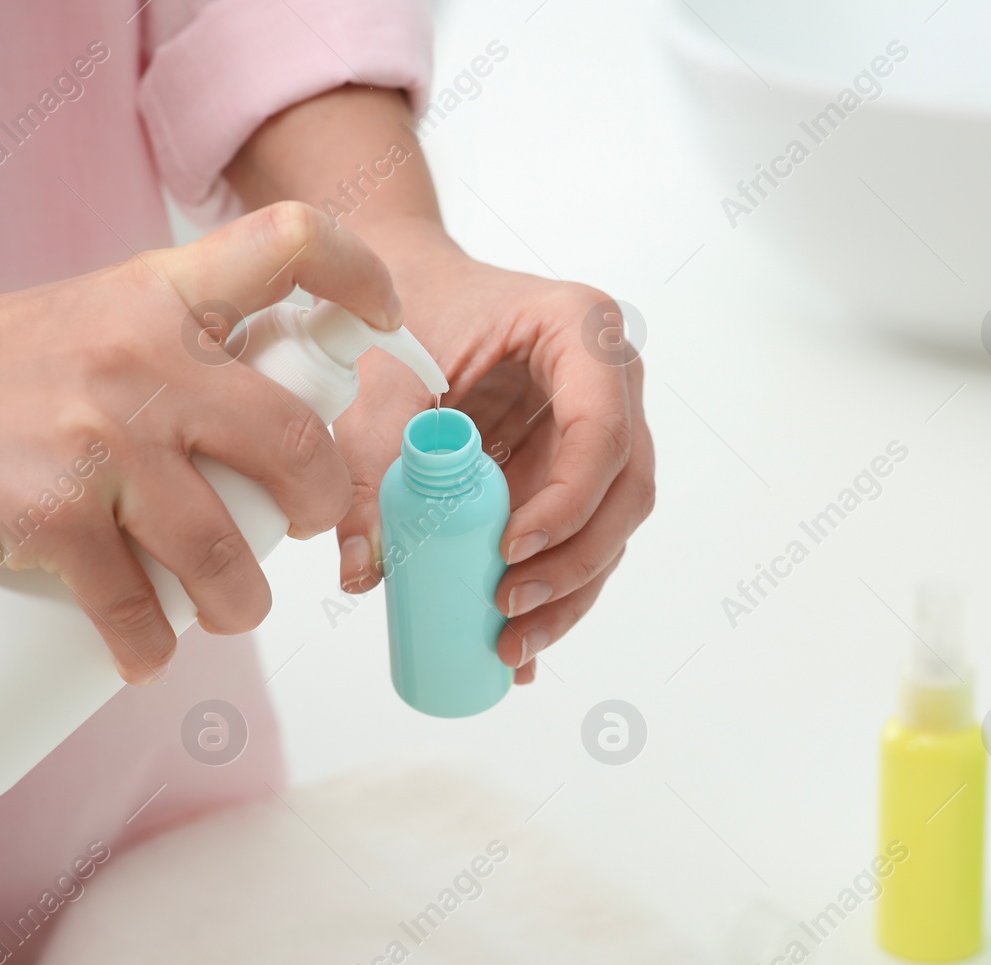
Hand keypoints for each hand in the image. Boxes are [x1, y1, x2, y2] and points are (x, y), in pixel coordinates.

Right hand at [0, 203, 399, 681]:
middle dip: (319, 502)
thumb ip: (171, 351)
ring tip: (227, 613)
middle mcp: (144, 358)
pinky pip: (135, 609)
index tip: (387, 322)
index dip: (362, 276)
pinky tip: (146, 658)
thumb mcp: (90, 322)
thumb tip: (257, 428)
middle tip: (299, 526)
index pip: (291, 243)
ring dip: (241, 605)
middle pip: (294, 439)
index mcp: (159, 294)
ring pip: (225, 551)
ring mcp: (101, 441)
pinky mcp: (51, 518)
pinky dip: (149, 649)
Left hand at [334, 218, 655, 682]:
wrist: (401, 290)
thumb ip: (370, 466)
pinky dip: (553, 590)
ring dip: (570, 593)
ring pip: (612, 526)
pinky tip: (518, 643)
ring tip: (511, 646)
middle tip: (508, 610)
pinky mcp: (575, 471)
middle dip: (574, 564)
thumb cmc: (400, 314)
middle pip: (624, 490)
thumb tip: (366, 570)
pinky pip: (580, 537)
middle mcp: (610, 382)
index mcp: (581, 332)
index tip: (509, 550)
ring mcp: (601, 429)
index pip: (602, 429)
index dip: (568, 500)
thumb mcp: (379, 381)